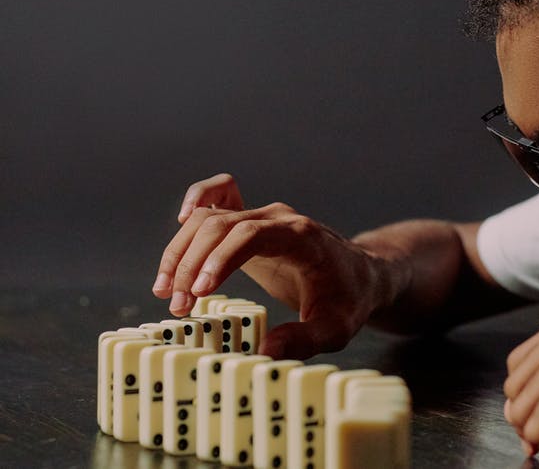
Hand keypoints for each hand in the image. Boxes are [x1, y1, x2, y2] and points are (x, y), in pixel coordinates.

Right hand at [152, 173, 384, 359]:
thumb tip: (265, 352)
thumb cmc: (349, 300)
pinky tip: (181, 222)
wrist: (361, 275)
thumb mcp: (336, 329)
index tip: (199, 293)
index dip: (220, 259)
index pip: (252, 236)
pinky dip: (198, 200)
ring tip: (168, 291)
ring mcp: (265, 216)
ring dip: (182, 250)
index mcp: (302, 238)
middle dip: (191, 264)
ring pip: (210, 217)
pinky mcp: (253, 223)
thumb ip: (303, 340)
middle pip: (222, 225)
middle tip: (177, 306)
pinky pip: (221, 196)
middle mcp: (280, 219)